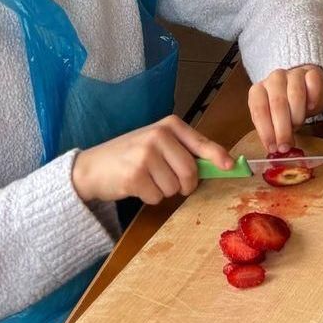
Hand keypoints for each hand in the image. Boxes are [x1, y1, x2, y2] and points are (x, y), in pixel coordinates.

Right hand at [71, 115, 233, 204]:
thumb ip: (186, 150)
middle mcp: (158, 136)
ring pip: (174, 187)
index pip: (201, 143)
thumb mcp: (158, 143)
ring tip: (146, 178)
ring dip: (164, 191)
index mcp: (169, 125)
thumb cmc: (130, 155)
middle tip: (170, 182)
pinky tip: (136, 186)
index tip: (230, 166)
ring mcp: (145, 155)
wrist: (92, 167)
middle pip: (190, 171)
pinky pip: (157, 197)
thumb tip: (222, 164)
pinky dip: (150, 198)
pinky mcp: (134, 176)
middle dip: (185, 184)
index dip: (218, 157)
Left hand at [249, 65, 322, 153]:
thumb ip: (273, 131)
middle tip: (286, 145)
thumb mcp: (275, 120)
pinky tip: (311, 107)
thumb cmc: (287, 107)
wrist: (306, 88)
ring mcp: (293, 74)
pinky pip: (313, 83)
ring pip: (295, 93)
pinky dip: (313, 98)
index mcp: (259, 90)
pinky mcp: (312, 72)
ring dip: (297, 115)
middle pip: (277, 103)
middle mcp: (274, 79)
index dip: (265, 131)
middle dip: (282, 128)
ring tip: (298, 126)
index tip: (272, 147)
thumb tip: (275, 149)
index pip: (258, 110)